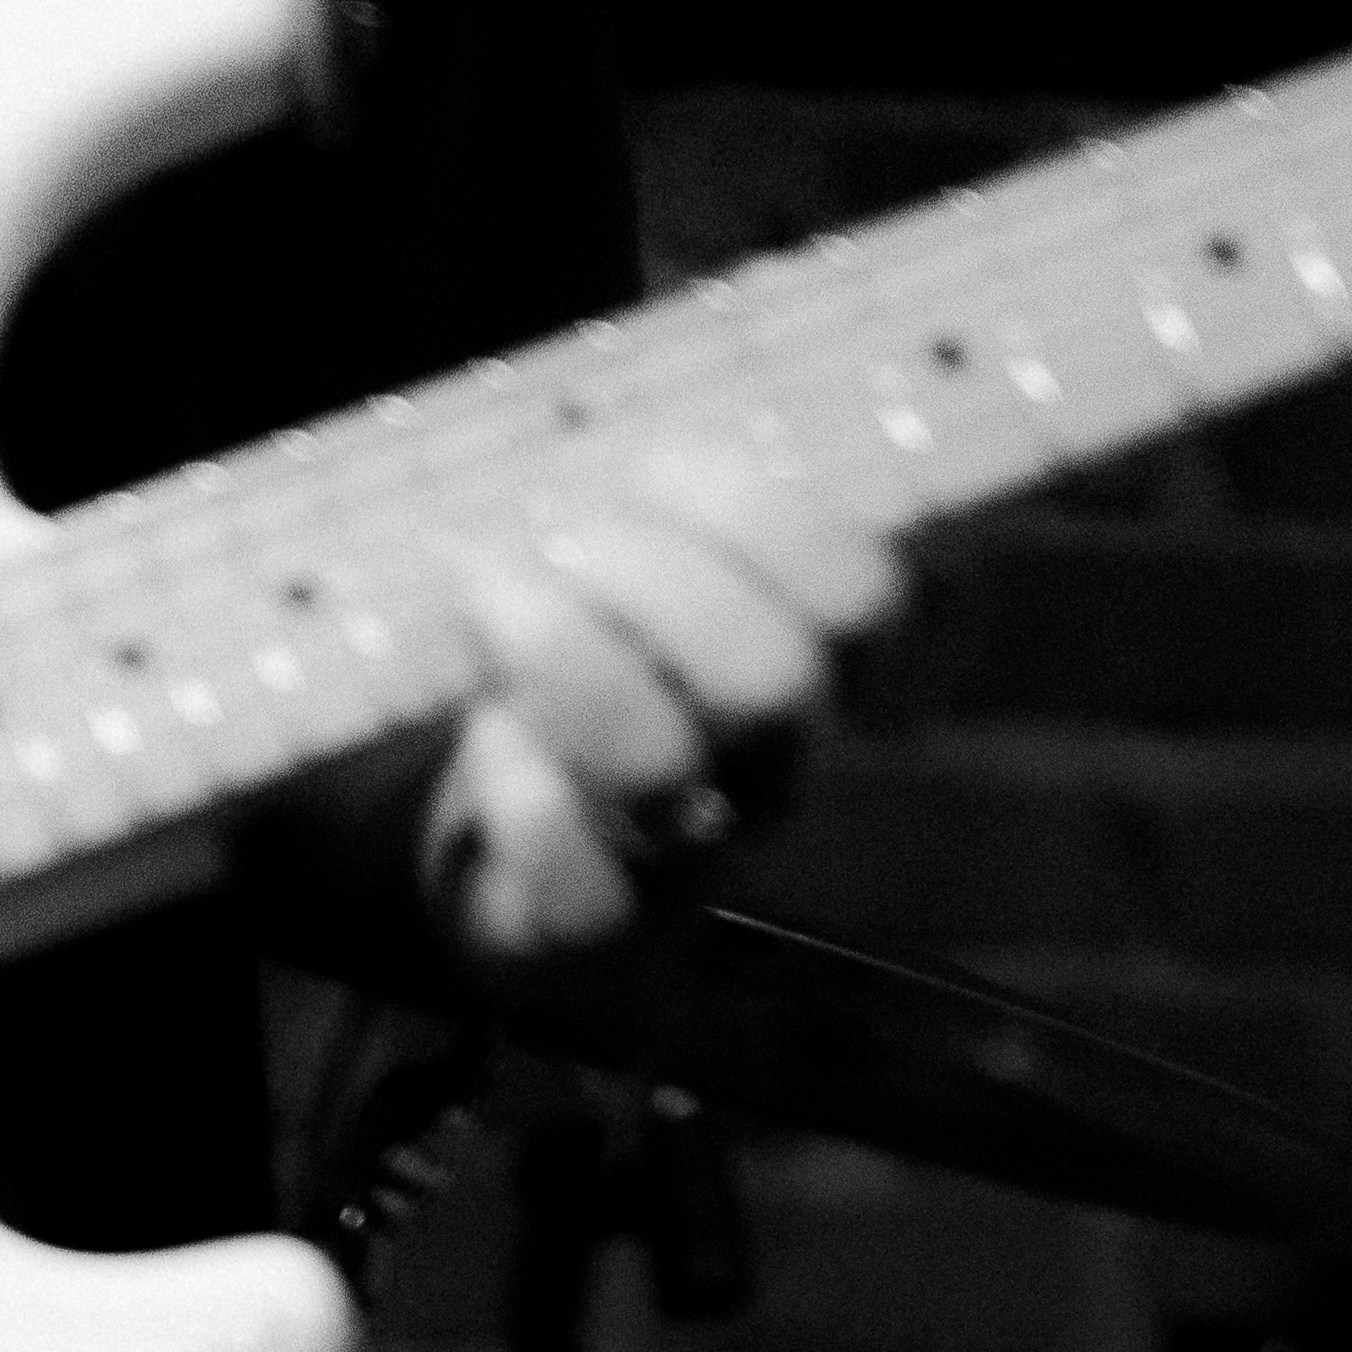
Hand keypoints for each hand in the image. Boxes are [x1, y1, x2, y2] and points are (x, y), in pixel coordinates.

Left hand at [426, 439, 896, 958]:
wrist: (525, 856)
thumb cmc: (598, 673)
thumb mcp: (645, 568)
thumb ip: (661, 504)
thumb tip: (629, 413)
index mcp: (817, 666)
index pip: (860, 597)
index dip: (760, 514)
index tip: (653, 465)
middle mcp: (775, 767)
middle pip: (773, 677)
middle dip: (657, 581)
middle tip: (564, 541)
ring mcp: (694, 860)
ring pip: (662, 766)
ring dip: (567, 659)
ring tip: (491, 597)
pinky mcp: (600, 937)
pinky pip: (579, 885)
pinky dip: (523, 797)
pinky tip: (494, 740)